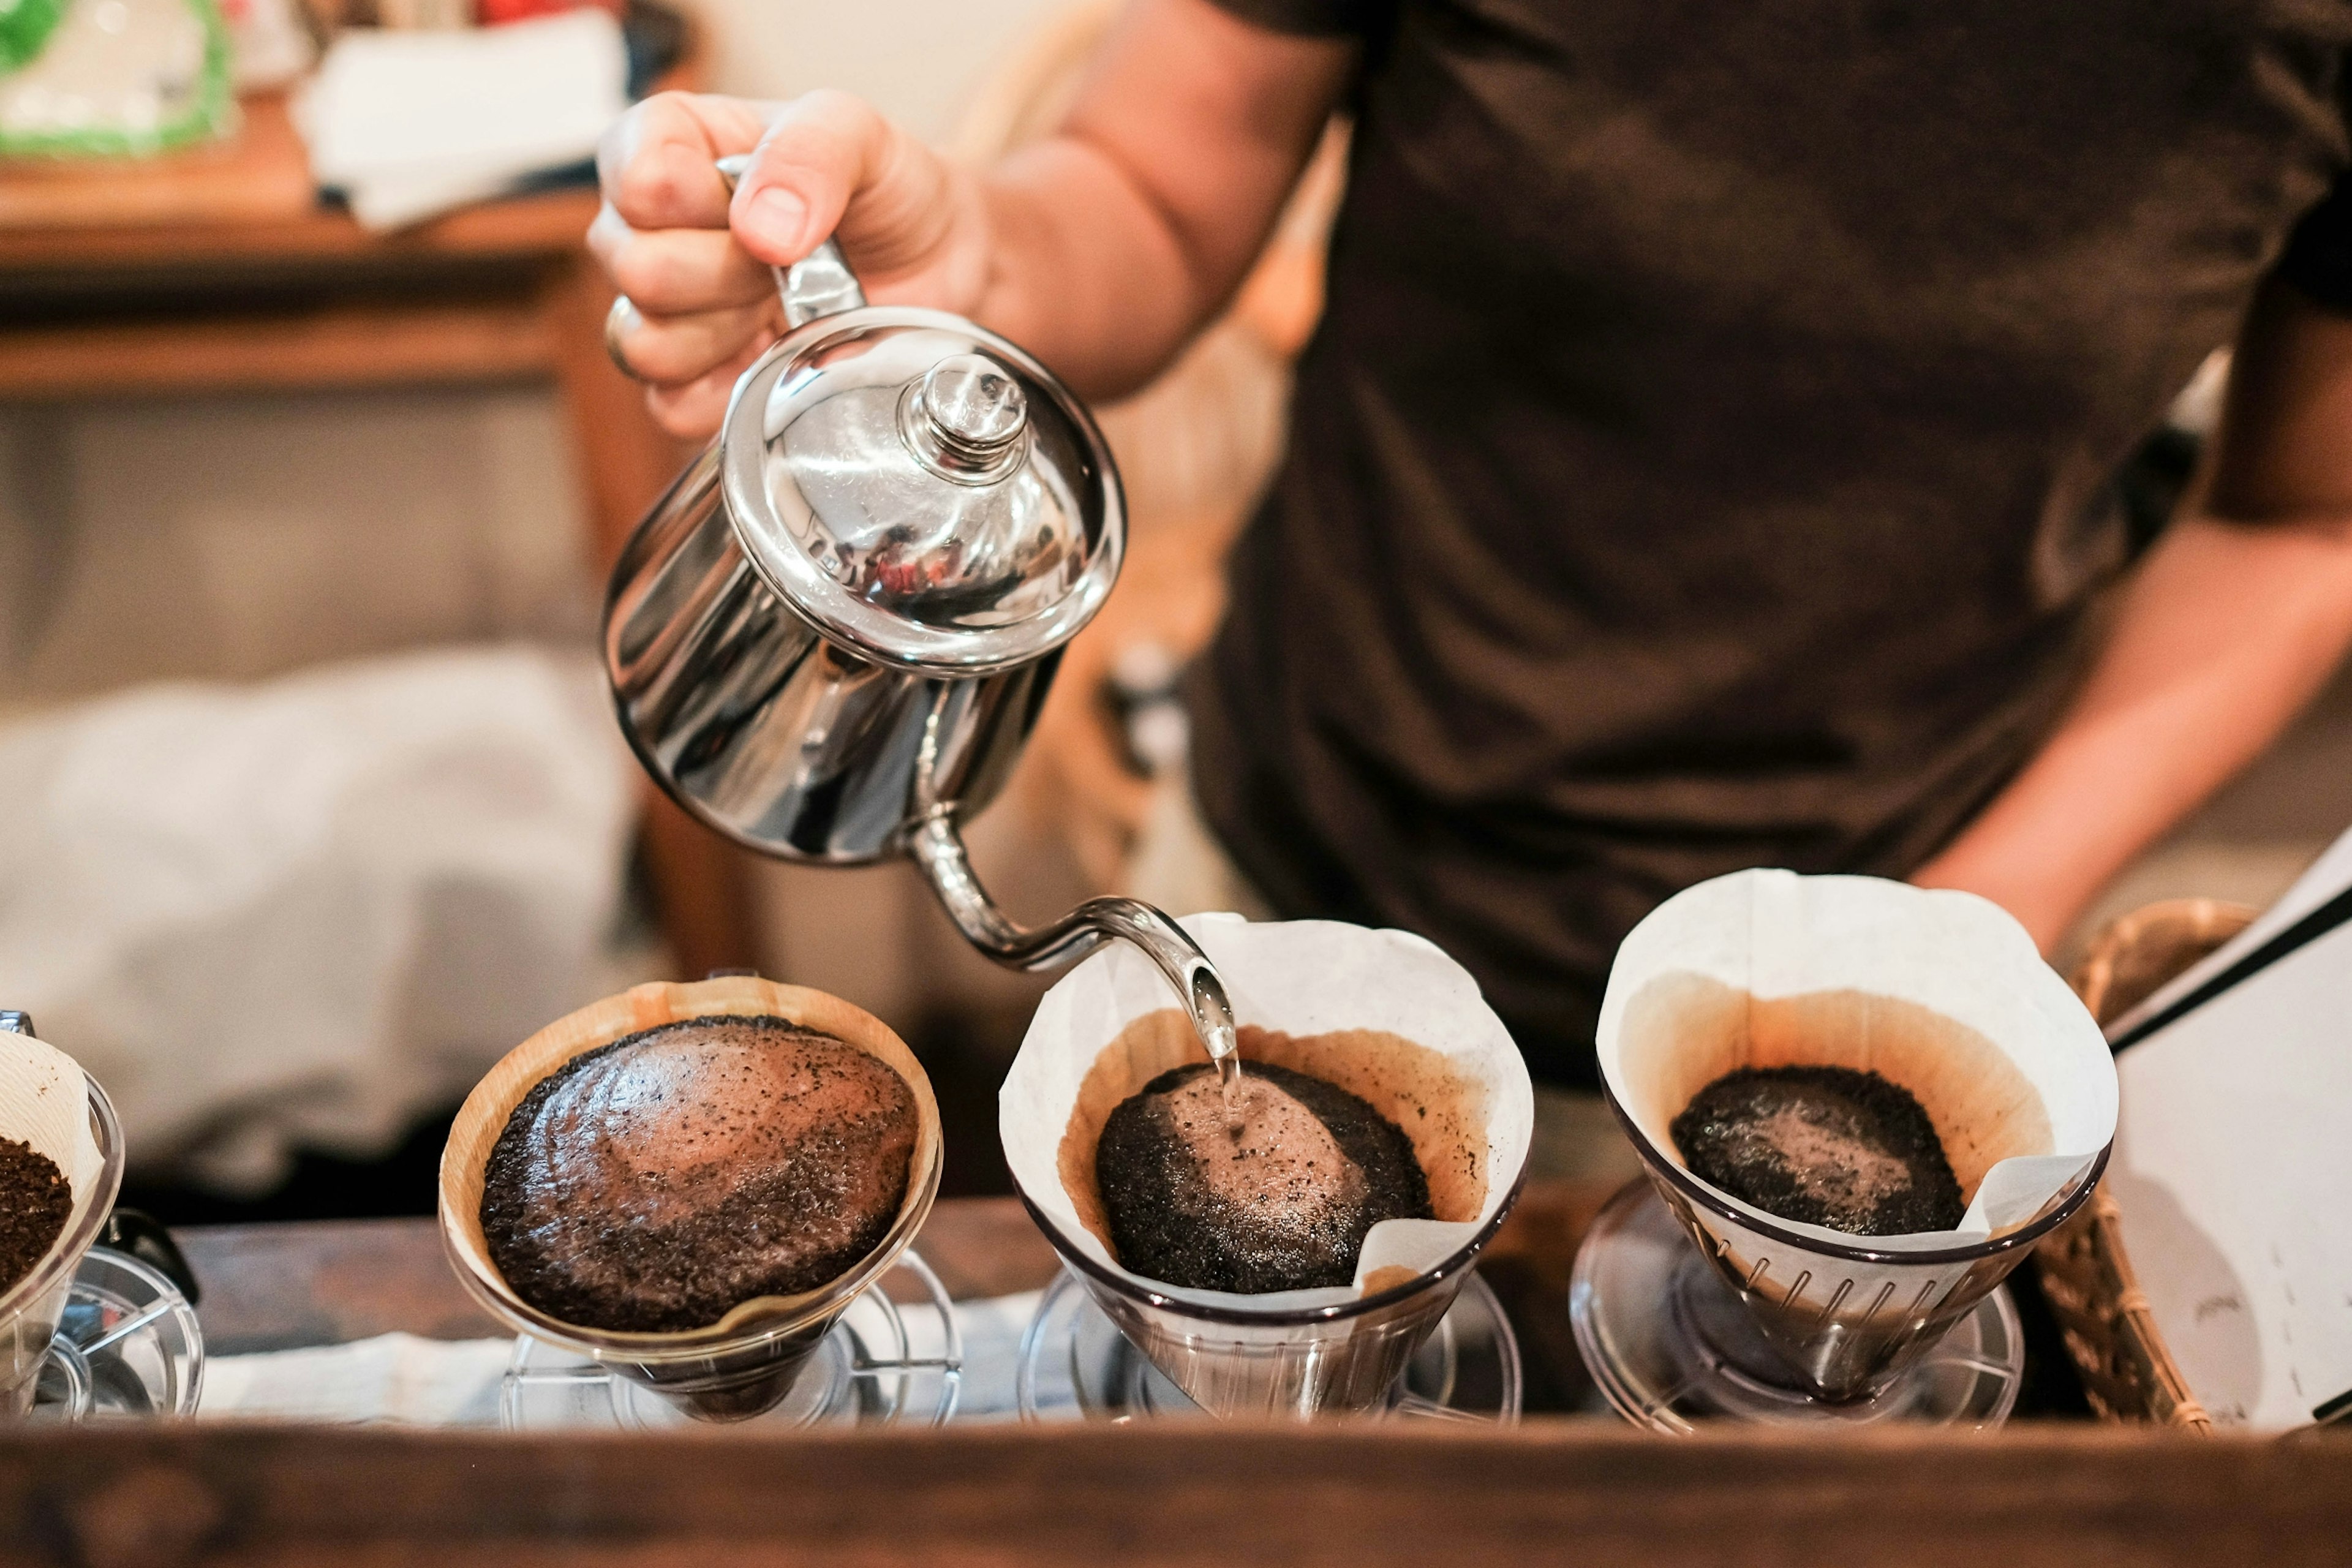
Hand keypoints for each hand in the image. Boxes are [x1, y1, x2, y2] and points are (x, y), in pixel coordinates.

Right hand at [590, 90, 990, 437]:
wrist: (935, 263)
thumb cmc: (883, 188)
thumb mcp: (862, 136)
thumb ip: (810, 154)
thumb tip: (761, 229)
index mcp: (666, 144)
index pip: (635, 179)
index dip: (701, 201)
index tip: (760, 203)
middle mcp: (645, 228)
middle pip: (637, 269)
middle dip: (731, 271)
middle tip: (793, 260)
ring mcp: (662, 312)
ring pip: (646, 345)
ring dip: (732, 331)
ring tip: (788, 304)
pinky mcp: (693, 384)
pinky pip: (674, 406)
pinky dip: (736, 390)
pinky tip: (781, 354)